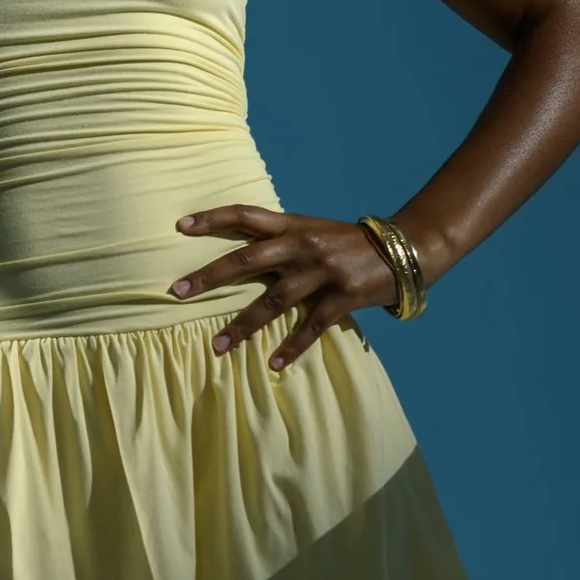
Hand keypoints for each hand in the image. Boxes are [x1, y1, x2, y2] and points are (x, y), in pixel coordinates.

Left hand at [168, 205, 410, 369]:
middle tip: (177, 292)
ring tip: (216, 347)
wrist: (403, 249)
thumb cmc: (349, 244)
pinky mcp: (342, 296)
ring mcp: (322, 271)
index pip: (245, 214)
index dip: (212, 218)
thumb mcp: (314, 231)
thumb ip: (281, 239)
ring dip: (241, 327)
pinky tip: (273, 365)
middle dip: (208, 277)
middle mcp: (302, 245)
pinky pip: (310, 326)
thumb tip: (240, 252)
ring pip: (272, 301)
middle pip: (246, 260)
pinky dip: (291, 348)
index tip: (180, 227)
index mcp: (293, 225)